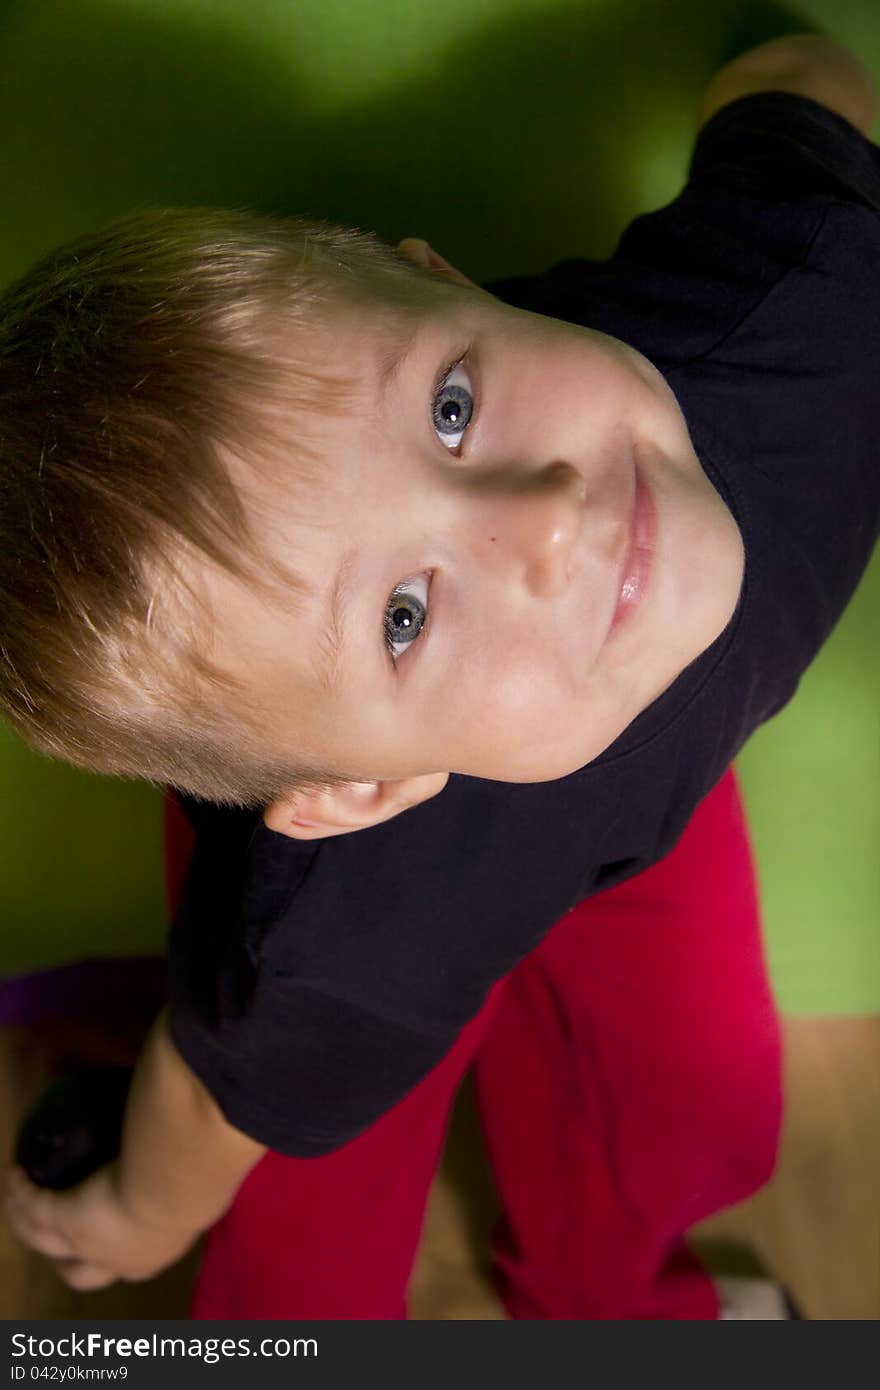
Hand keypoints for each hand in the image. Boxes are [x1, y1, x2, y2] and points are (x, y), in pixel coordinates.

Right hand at [2, 1162, 200, 1290]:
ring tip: (19, 1191)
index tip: (111, 1227)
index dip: (114, 1255)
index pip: (129, 1265)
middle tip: (61, 1234)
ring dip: (27, 1219)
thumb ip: (203, 1164)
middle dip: (68, 1261)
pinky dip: (20, 1190)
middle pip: (79, 1273)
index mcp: (156, 1252)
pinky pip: (32, 1206)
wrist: (180, 1182)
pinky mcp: (63, 1217)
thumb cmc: (203, 1175)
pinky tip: (13, 1172)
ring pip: (44, 1238)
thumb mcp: (205, 1178)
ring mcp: (85, 1243)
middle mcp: (118, 1260)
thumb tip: (214, 1137)